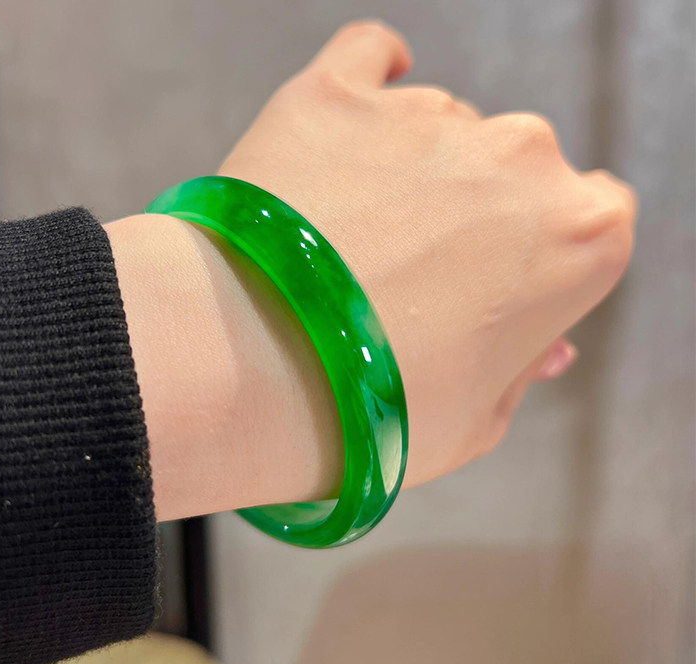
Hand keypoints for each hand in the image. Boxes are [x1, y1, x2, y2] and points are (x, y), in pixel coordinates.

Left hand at [219, 20, 635, 486]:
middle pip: (514, 175)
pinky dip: (367, 88)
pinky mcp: (335, 94)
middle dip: (477, 221)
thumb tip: (540, 343)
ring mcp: (426, 116)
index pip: (592, 222)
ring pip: (439, 132)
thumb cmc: (371, 418)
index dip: (542, 260)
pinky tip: (351, 120)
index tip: (500, 289)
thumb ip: (517, 368)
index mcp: (579, 236)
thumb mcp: (477, 421)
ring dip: (411, 176)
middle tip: (413, 280)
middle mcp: (519, 156)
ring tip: (347, 244)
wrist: (252, 379)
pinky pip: (368, 61)